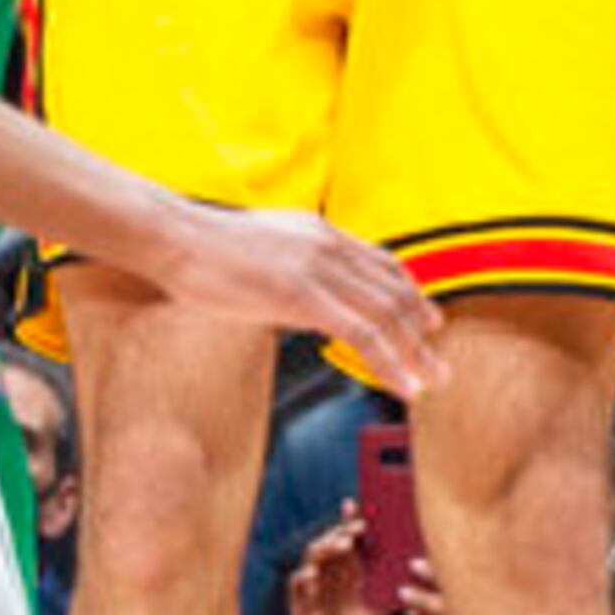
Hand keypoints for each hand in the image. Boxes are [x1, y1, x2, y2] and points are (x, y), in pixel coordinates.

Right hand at [144, 196, 444, 389]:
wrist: (176, 237)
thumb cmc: (205, 249)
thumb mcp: (264, 249)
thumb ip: (294, 268)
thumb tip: (307, 300)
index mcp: (320, 231)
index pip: (382, 263)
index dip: (410, 294)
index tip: (427, 320)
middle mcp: (328, 244)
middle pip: (392, 289)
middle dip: (421, 328)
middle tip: (439, 361)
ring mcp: (318, 268)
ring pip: (385, 314)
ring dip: (414, 352)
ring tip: (430, 380)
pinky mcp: (303, 294)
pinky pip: (362, 333)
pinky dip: (389, 362)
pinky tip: (403, 384)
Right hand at [282, 509, 401, 614]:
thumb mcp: (377, 612)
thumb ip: (390, 595)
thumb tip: (414, 578)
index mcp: (348, 568)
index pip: (350, 538)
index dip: (354, 521)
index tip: (364, 507)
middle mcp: (330, 570)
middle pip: (332, 540)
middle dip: (345, 530)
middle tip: (361, 528)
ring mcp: (313, 582)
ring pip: (314, 554)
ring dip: (327, 547)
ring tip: (344, 546)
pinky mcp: (299, 599)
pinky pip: (297, 581)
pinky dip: (305, 576)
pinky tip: (314, 575)